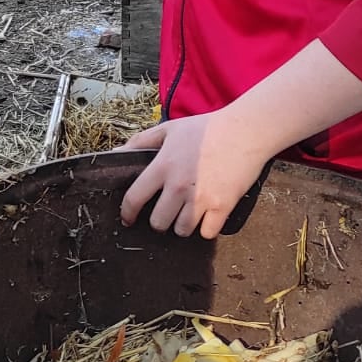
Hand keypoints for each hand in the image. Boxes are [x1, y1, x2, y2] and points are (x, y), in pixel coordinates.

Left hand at [118, 111, 271, 239]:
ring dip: (183, 226)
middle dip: (160, 221)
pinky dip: (207, 228)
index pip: (134, 199)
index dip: (128, 213)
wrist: (245, 130)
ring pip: (182, 230)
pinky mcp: (223, 206)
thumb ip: (140, 142)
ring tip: (189, 213)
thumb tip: (116, 153)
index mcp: (163, 166)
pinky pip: (207, 232)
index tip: (128, 219)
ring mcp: (201, 198)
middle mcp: (179, 186)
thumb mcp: (169, 128)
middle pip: (158, 223)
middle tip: (168, 212)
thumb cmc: (207, 128)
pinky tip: (209, 216)